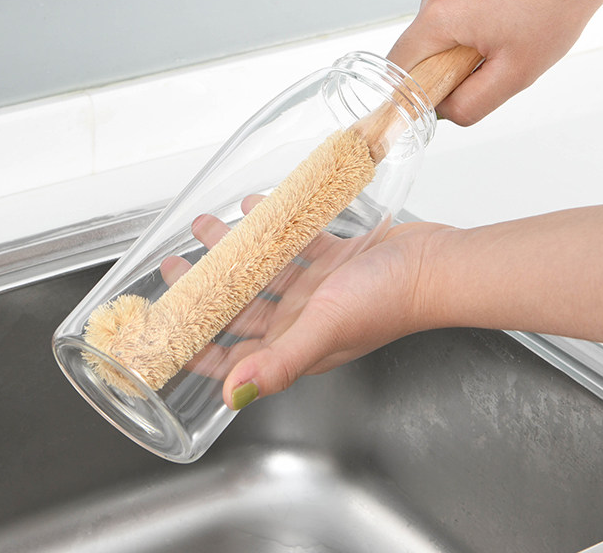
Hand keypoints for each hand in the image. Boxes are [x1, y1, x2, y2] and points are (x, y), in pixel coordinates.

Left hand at [159, 199, 447, 408]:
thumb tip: (231, 394)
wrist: (436, 264)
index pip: (234, 354)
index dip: (198, 347)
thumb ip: (278, 361)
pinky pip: (294, 242)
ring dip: (233, 251)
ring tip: (206, 227)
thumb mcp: (324, 328)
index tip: (166, 331)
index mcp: (295, 343)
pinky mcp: (335, 259)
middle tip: (175, 266)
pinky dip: (272, 227)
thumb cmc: (389, 301)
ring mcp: (318, 288)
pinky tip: (254, 207)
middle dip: (205, 288)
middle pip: (241, 307)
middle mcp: (302, 318)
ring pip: (263, 271)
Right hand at [389, 0, 602, 124]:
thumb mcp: (517, 74)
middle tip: (490, 55)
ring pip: (435, 23)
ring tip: (504, 24)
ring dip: (460, 34)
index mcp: (439, 14)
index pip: (398, 68)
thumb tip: (444, 111)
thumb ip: (470, 104)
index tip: (441, 92)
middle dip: (447, 59)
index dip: (414, 88)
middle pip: (418, 45)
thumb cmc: (559, 2)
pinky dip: (469, 10)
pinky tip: (504, 4)